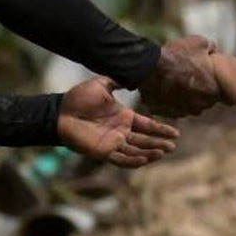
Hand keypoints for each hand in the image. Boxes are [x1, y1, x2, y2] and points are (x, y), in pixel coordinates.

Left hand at [57, 77, 178, 168]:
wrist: (60, 112)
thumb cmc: (78, 99)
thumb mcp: (100, 85)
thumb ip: (116, 81)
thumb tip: (131, 74)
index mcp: (124, 117)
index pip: (148, 125)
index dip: (161, 129)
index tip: (176, 132)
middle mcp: (122, 132)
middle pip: (145, 140)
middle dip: (159, 143)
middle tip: (172, 146)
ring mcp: (113, 143)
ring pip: (137, 151)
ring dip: (150, 153)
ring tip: (162, 152)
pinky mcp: (104, 152)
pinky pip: (122, 159)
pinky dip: (134, 161)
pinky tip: (145, 159)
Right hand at [138, 35, 219, 116]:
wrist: (150, 67)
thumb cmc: (177, 56)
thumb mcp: (199, 43)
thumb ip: (211, 48)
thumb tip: (213, 49)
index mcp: (212, 91)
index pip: (216, 91)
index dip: (208, 81)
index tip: (200, 74)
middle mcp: (200, 106)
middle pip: (202, 101)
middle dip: (197, 92)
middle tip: (186, 78)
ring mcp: (183, 112)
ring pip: (186, 106)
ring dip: (183, 98)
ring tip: (173, 83)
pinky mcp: (167, 113)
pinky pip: (170, 109)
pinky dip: (168, 101)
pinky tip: (162, 89)